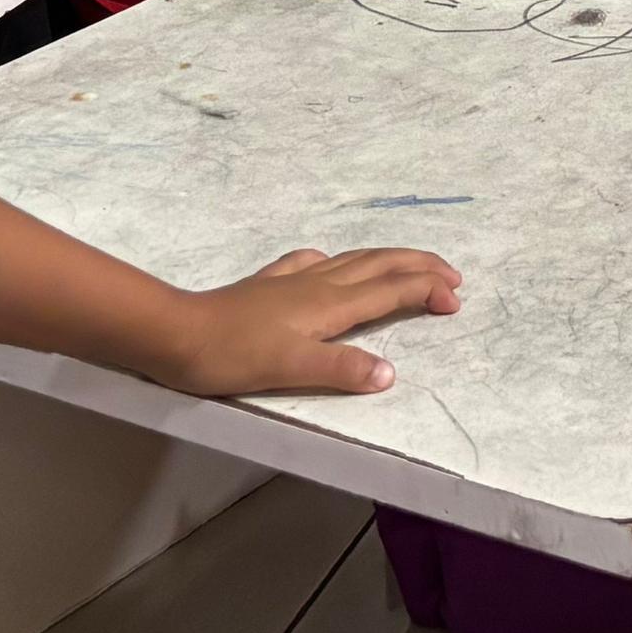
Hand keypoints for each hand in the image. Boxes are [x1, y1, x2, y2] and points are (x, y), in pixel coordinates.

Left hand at [140, 245, 462, 398]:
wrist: (176, 334)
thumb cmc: (233, 355)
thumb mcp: (291, 368)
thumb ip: (342, 368)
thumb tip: (390, 373)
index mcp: (330, 305)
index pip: (391, 290)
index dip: (426, 291)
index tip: (455, 301)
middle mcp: (319, 284)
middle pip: (381, 264)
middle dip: (420, 267)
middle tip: (452, 277)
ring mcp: (293, 279)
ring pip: (354, 260)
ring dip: (390, 261)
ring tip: (410, 267)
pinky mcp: (269, 283)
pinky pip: (315, 263)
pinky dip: (338, 261)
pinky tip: (330, 264)